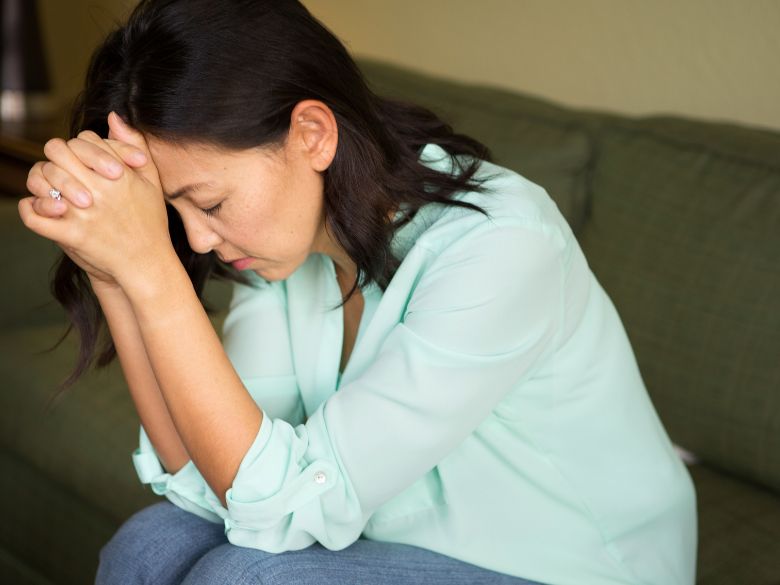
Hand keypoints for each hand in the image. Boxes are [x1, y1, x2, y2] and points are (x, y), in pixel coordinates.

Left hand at [19, 112, 174, 288]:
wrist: (147, 262)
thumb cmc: (150, 221)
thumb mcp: (151, 180)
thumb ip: (135, 145)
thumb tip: (114, 116)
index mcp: (116, 174)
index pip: (83, 141)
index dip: (81, 147)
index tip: (86, 159)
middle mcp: (97, 190)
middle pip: (57, 153)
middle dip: (57, 157)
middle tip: (63, 168)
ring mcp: (81, 213)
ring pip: (43, 180)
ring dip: (41, 181)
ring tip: (52, 188)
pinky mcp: (71, 235)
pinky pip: (35, 218)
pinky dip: (30, 209)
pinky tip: (37, 206)